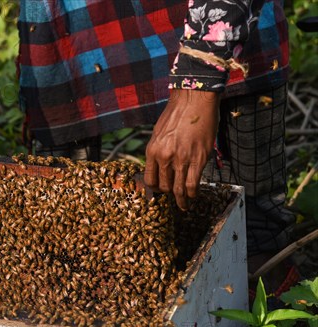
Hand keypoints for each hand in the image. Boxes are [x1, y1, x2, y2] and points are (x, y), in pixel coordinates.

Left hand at [144, 89, 219, 209]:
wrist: (194, 99)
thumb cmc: (178, 113)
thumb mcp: (159, 132)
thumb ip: (159, 149)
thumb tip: (160, 164)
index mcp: (152, 150)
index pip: (150, 179)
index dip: (155, 188)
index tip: (161, 191)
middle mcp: (164, 157)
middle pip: (164, 186)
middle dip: (169, 194)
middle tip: (174, 197)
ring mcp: (181, 159)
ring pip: (178, 189)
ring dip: (181, 200)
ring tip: (184, 206)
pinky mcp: (198, 159)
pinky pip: (192, 184)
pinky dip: (192, 194)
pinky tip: (193, 196)